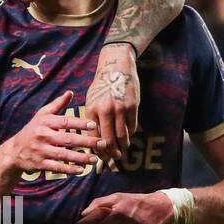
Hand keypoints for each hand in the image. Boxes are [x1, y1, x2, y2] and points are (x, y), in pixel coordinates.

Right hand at [2, 91, 102, 175]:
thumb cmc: (33, 129)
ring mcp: (41, 151)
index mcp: (45, 122)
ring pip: (63, 155)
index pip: (65, 121)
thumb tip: (70, 92)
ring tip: (95, 158)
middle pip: (67, 139)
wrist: (14, 150)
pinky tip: (81, 170)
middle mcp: (43, 136)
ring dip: (81, 157)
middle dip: (86, 142)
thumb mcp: (42, 115)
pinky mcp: (40, 164)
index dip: (79, 123)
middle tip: (102, 143)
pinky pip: (57, 167)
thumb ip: (57, 104)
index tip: (93, 125)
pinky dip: (69, 169)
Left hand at [88, 43, 140, 164]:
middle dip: (111, 152)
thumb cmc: (102, 85)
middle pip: (108, 139)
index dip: (98, 149)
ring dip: (122, 145)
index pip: (94, 136)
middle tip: (113, 157)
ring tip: (122, 150)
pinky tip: (128, 136)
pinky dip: (130, 133)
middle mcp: (105, 110)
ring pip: (122, 135)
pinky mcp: (132, 106)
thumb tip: (95, 138)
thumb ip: (93, 118)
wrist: (117, 66)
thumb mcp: (91, 99)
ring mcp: (120, 108)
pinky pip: (131, 126)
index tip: (101, 156)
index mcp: (91, 110)